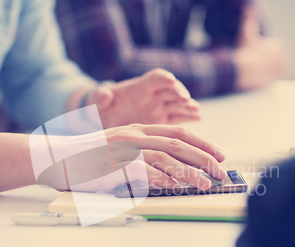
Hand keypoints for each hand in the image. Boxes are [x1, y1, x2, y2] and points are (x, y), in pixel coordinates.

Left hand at [86, 69, 200, 127]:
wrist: (107, 120)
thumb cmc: (101, 109)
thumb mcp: (96, 103)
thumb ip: (99, 98)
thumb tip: (104, 94)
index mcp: (138, 88)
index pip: (154, 78)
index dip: (163, 78)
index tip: (171, 81)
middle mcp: (153, 96)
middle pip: (171, 89)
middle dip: (179, 93)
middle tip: (185, 100)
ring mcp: (160, 108)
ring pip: (178, 103)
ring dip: (188, 105)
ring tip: (196, 110)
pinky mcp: (163, 121)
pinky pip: (179, 117)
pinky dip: (189, 117)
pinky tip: (198, 118)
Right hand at [104, 124, 226, 189]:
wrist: (60, 158)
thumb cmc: (92, 158)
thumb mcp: (121, 149)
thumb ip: (143, 154)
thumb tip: (170, 173)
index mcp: (138, 130)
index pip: (177, 134)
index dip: (202, 143)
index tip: (219, 155)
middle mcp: (135, 135)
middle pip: (177, 144)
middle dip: (204, 158)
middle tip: (221, 172)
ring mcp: (125, 148)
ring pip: (166, 157)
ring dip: (189, 171)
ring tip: (206, 183)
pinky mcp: (115, 164)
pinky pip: (144, 170)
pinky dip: (161, 178)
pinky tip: (176, 186)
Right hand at [233, 3, 286, 90]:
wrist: (238, 71)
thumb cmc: (242, 52)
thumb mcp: (246, 34)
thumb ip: (249, 20)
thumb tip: (249, 7)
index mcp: (280, 48)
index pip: (270, 49)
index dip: (259, 51)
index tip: (251, 53)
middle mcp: (282, 61)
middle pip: (269, 60)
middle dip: (260, 61)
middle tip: (250, 61)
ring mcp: (277, 74)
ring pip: (266, 70)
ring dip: (260, 70)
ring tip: (251, 68)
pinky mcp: (271, 84)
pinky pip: (265, 80)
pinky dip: (259, 79)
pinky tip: (252, 76)